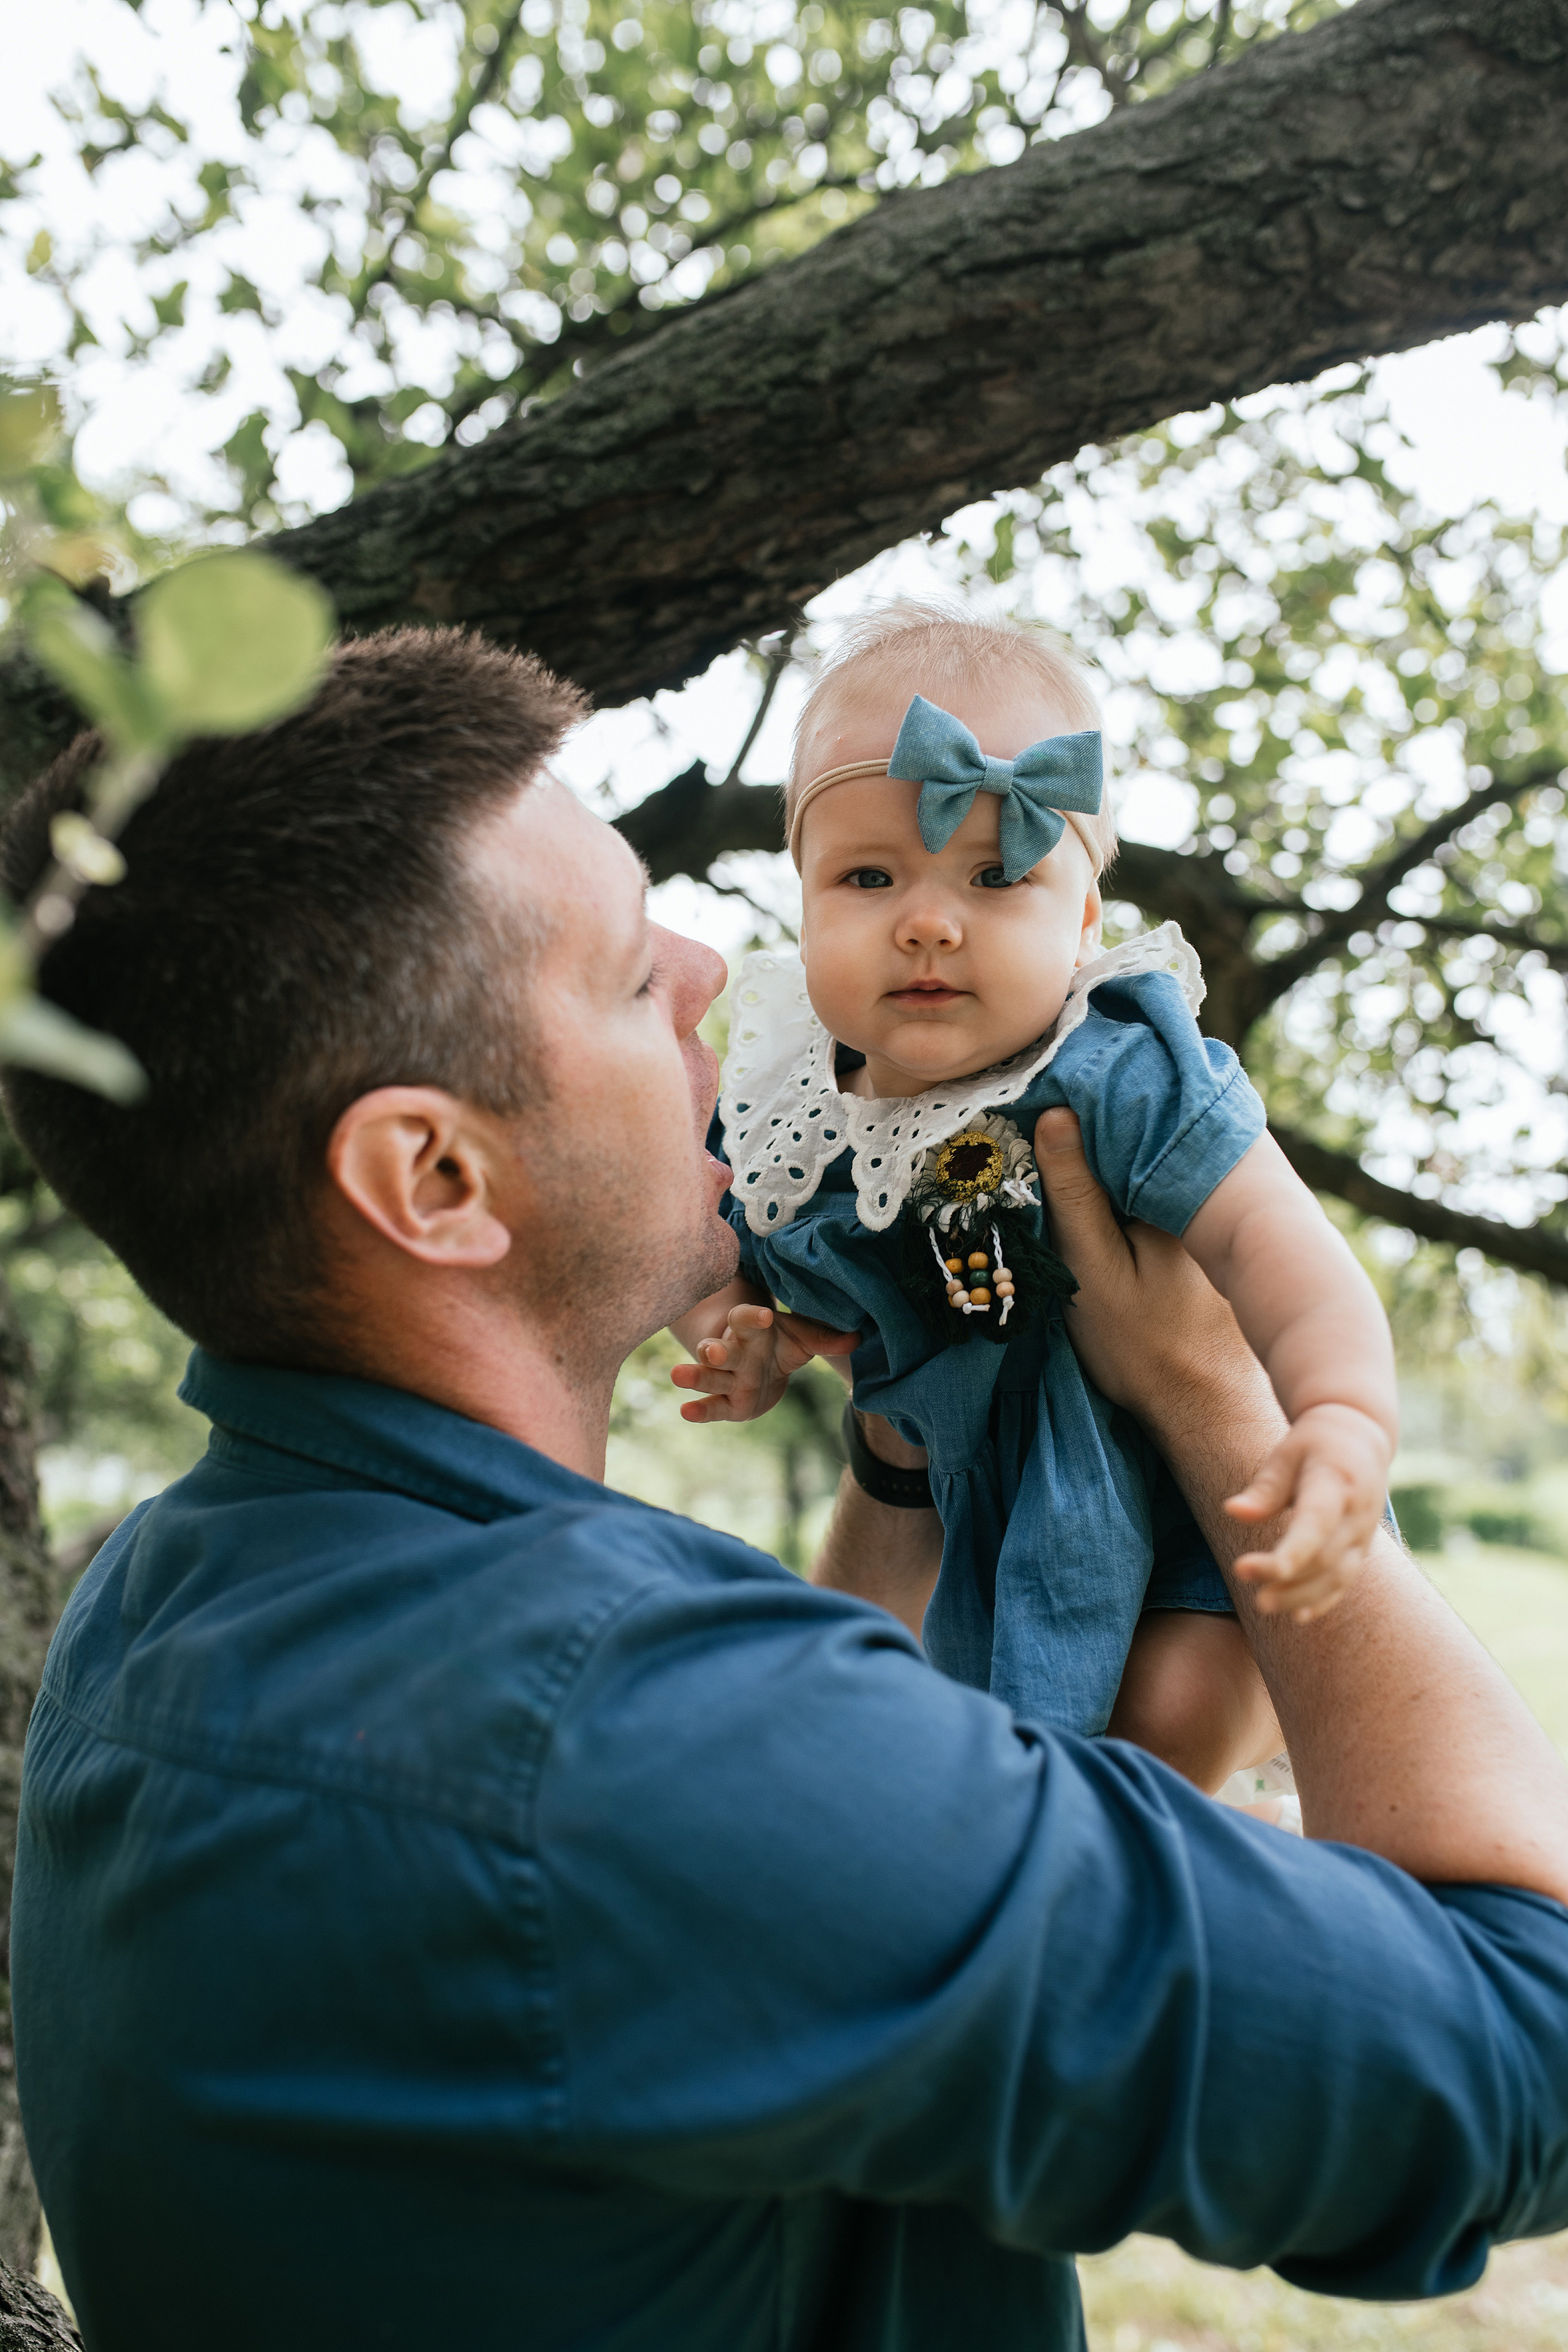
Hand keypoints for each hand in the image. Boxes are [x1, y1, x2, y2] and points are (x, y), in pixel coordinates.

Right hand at [670, 1304, 858, 1422]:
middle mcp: (736, 1353)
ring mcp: (728, 1379)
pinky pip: (712, 1407)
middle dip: (715, 1351)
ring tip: (678, 1375)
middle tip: (711, 1350)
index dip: (753, 1318)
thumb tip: (856, 1337)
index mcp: (753, 1332)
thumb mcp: (803, 1338)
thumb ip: (825, 1338)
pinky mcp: (727, 1404)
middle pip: (723, 1350)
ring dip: (696, 1377)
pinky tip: (685, 1411)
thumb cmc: (779, 1344)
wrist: (761, 1365)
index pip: (748, 1320)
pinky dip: (699, 1410)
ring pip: (710, 1377)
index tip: (763, 1316)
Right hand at [1032, 1107, 1259, 1420]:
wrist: (1204, 1407)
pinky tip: (1095, 1180)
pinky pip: (1158, 1183)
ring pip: (1148, 1159)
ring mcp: (1209, 1210)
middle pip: (1140, 1133)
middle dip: (1096, 1119)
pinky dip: (1128, 1177)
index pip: (1125, 1121)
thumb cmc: (1144, 1347)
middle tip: (1038, 1112)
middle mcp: (1202, 1189)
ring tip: (1058, 1133)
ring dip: (1110, 1148)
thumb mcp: (1093, 1268)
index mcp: (1176, 1189)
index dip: (1079, 1103)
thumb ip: (1075, 1194)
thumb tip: (1056, 1112)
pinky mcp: (1204, 1232)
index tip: (1034, 1095)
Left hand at [1225, 1402, 1393, 1621]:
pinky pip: (1347, 1580)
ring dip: (1302, 1595)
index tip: (1249, 1567)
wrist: (1360, 1437)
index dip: (1289, 1552)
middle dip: (1288, 1579)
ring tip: (1263, 1604)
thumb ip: (1264, 1488)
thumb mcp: (1286, 1454)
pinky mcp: (1363, 1546)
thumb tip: (1232, 1512)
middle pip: (1325, 1557)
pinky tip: (1298, 1615)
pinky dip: (1324, 1600)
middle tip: (1249, 1590)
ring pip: (1338, 1575)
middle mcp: (1357, 1513)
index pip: (1315, 1524)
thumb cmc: (1313, 1444)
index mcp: (1337, 1482)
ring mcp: (1364, 1533)